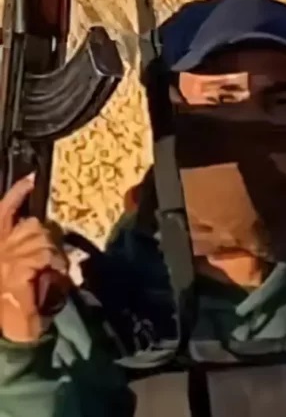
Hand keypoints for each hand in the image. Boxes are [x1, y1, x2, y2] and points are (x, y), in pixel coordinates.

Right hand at [0, 175, 68, 342]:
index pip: (3, 211)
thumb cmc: (15, 301)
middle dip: (48, 241)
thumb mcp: (18, 269)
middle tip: (52, 261)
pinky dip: (55, 265)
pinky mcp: (17, 271)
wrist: (10, 331)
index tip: (31, 179)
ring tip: (52, 273)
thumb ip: (27, 250)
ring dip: (54, 256)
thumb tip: (42, 233)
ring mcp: (5, 259)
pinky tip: (53, 276)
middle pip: (34, 227)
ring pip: (43, 241)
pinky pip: (45, 256)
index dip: (16, 194)